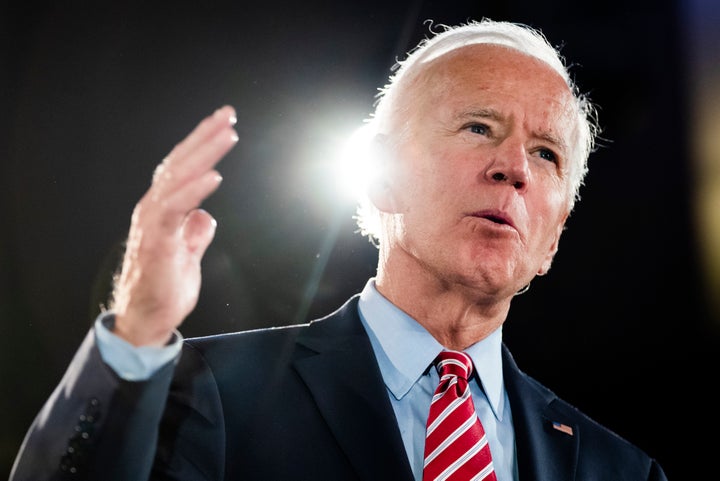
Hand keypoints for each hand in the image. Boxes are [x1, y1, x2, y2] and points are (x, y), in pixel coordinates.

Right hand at [111, 106, 237, 345]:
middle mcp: (153, 208)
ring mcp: (152, 222)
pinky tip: (214, 176)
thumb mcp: (188, 254)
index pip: (182, 167)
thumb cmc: (165, 288)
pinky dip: (193, 190)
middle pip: (180, 163)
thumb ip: (194, 233)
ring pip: (177, 178)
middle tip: (228, 114)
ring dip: (203, 154)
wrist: (147, 320)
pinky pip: (174, 209)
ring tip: (228, 134)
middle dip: (205, 136)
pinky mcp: (156, 240)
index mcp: (162, 209)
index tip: (224, 124)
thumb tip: (204, 217)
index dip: (201, 144)